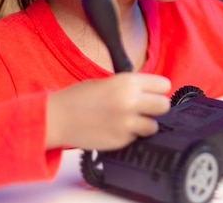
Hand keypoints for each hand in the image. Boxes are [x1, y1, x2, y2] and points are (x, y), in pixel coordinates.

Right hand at [46, 73, 170, 150]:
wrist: (57, 118)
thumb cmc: (81, 97)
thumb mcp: (109, 82)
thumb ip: (132, 86)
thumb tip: (152, 93)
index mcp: (128, 82)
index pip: (164, 85)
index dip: (158, 90)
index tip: (152, 93)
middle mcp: (130, 101)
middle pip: (164, 105)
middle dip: (156, 107)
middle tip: (144, 109)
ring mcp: (126, 122)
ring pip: (153, 126)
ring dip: (145, 124)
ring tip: (129, 121)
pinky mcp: (121, 140)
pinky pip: (136, 138)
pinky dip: (129, 135)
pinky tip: (115, 129)